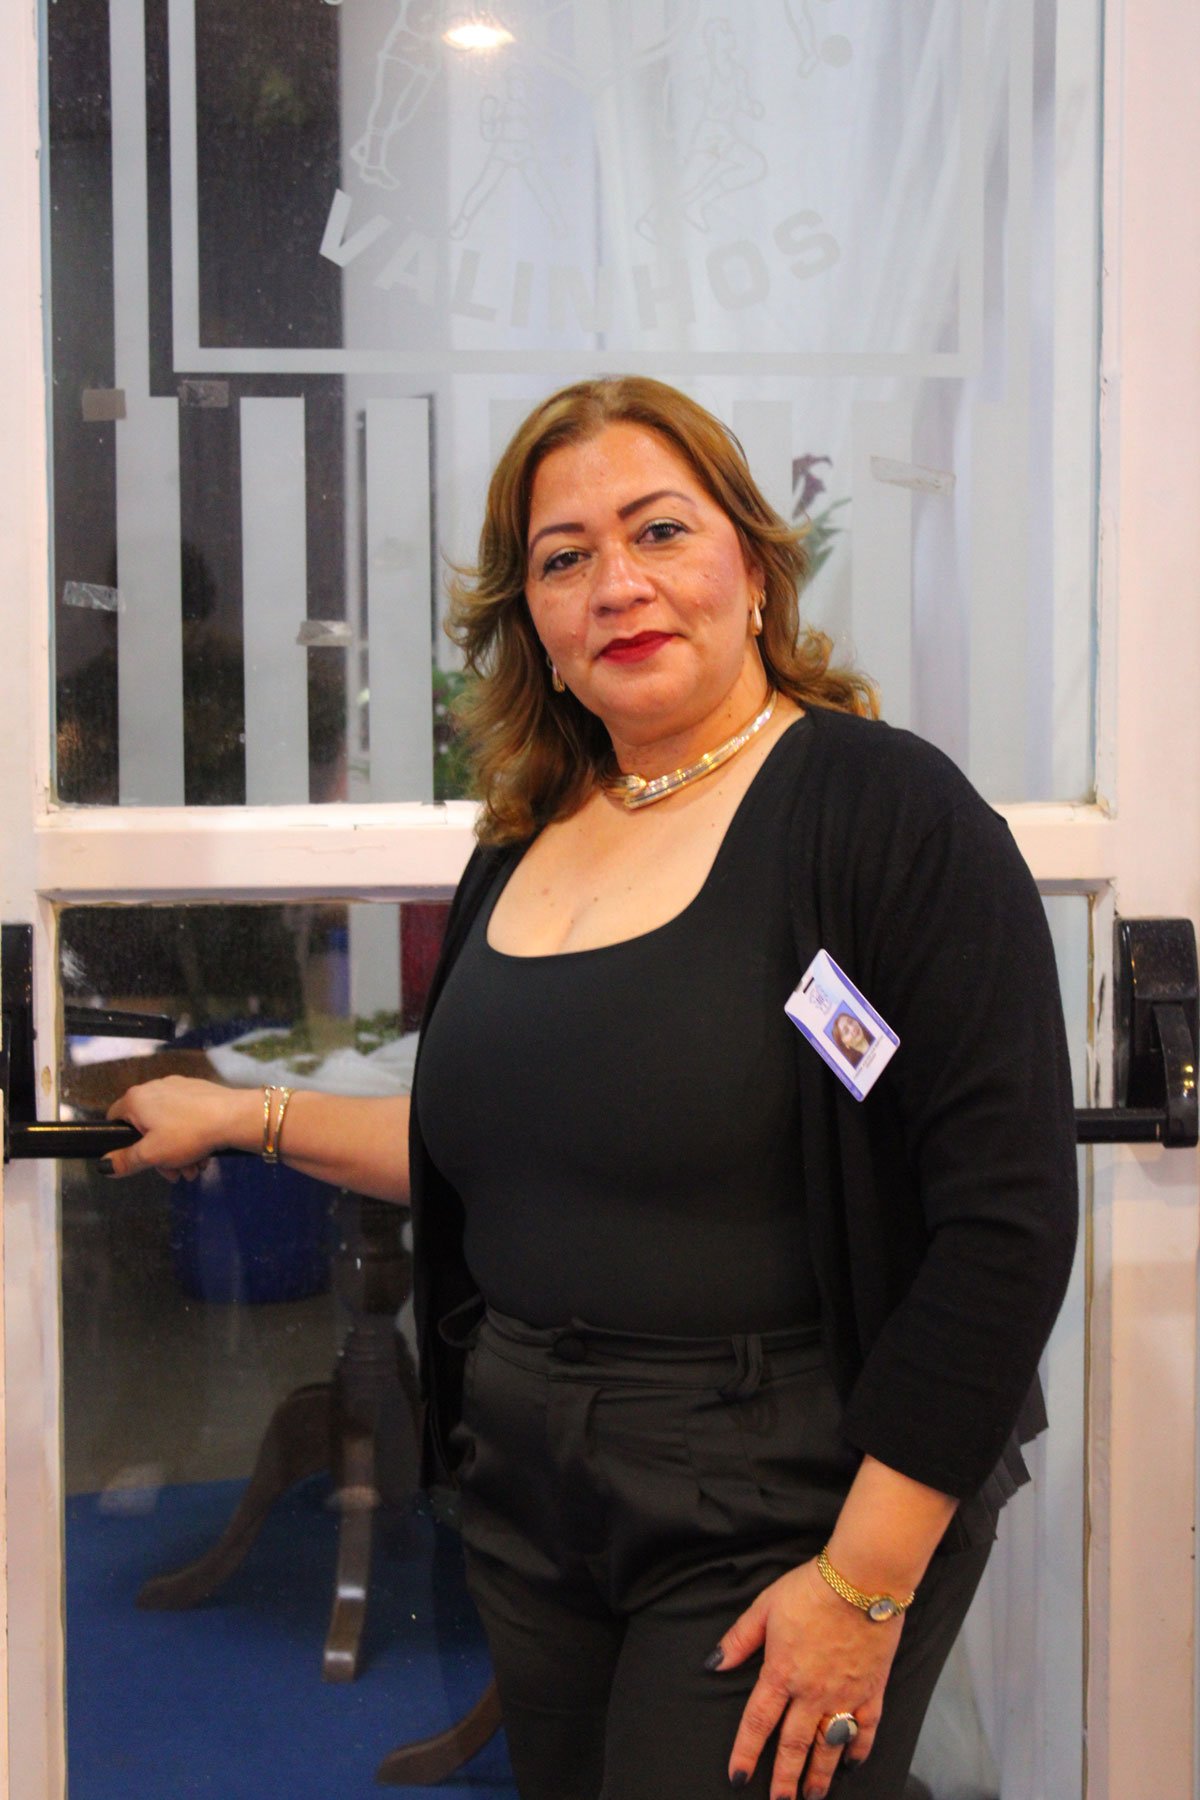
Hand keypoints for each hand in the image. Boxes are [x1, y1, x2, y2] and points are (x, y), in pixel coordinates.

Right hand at [104, 1075, 246, 1182]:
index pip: (114, 1119)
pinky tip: (204, 1155)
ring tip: (194, 1170)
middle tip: (176, 1176)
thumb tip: (103, 1165)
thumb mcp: (152, 1155)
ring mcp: (178, 1087)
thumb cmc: (187, 1134)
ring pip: (169, 1126)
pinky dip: (191, 1137)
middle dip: (159, 1157)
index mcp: (136, 1099)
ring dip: (178, 1153)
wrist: (234, 1117)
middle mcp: (154, 1087)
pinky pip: (186, 1117)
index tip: (136, 1159)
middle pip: (146, 1128)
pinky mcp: (199, 1092)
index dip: (120, 1142)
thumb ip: (125, 1161)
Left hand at [711, 1558, 902, 1799]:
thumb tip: (714, 1663)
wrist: (861, 1581)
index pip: (758, 1722)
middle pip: (794, 1744)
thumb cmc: (811, 1588)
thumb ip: (740, 1639)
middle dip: (784, 1778)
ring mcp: (843, 1694)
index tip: (737, 1777)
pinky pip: (866, 1728)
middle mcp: (811, 1692)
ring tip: (813, 1795)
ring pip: (829, 1746)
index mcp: (781, 1672)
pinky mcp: (871, 1689)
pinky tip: (852, 1763)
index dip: (746, 1752)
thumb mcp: (765, 1606)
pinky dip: (859, 1749)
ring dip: (819, 1774)